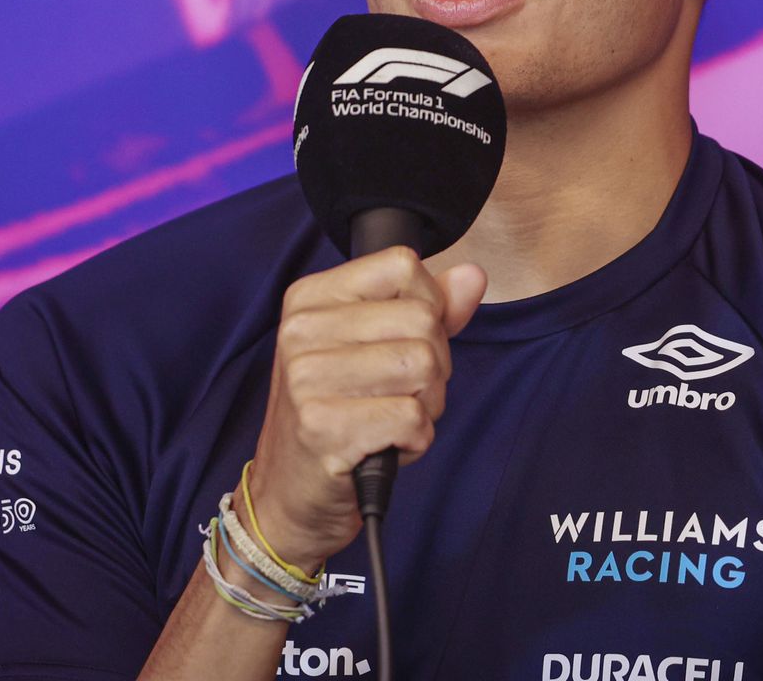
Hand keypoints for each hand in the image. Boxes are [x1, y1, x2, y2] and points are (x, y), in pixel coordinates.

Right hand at [240, 246, 485, 571]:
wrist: (288, 496)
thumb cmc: (337, 417)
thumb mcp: (376, 350)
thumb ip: (429, 310)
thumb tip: (474, 276)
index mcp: (310, 298)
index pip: (403, 265)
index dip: (428, 308)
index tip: (403, 343)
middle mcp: (301, 330)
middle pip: (423, 320)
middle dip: (433, 366)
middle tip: (396, 395)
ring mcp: (308, 378)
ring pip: (425, 366)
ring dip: (426, 405)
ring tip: (389, 420)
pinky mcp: (323, 427)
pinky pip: (413, 417)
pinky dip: (415, 439)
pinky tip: (384, 446)